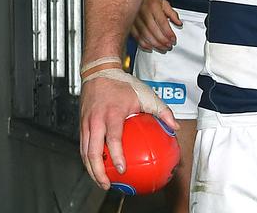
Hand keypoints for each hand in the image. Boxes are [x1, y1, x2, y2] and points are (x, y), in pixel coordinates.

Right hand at [79, 68, 177, 188]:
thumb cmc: (123, 84)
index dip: (116, 156)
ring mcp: (86, 123)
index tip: (121, 169)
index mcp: (112, 114)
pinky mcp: (81, 125)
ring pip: (84, 152)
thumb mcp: (146, 94)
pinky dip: (88, 159)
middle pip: (92, 152)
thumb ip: (161, 111)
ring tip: (101, 181)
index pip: (112, 139)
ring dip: (91, 169)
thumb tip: (175, 127)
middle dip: (98, 172)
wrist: (99, 71)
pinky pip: (83, 146)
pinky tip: (98, 167)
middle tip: (108, 184)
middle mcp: (96, 120)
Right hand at [128, 0, 180, 52]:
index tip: (173, 40)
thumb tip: (179, 23)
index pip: (162, 23)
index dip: (168, 33)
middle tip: (169, 46)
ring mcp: (135, 19)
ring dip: (155, 44)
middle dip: (163, 41)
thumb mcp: (163, 2)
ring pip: (145, 35)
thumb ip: (172, 13)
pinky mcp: (130, 24)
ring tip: (162, 48)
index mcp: (154, 7)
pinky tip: (150, 48)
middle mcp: (144, 13)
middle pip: (154, 31)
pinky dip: (143, 44)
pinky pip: (136, 37)